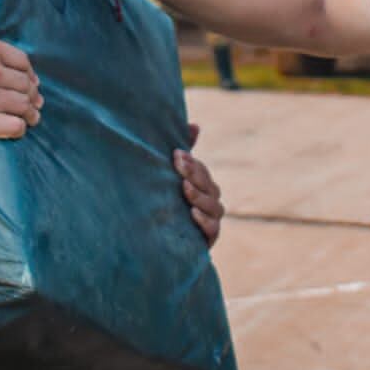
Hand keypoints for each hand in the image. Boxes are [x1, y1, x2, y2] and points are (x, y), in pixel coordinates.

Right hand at [0, 0, 41, 139]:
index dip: (28, 73)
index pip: (24, 63)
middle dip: (30, 93)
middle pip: (26, 86)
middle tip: (30, 100)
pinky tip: (15, 126)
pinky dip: (18, 128)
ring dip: (29, 113)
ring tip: (28, 115)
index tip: (27, 80)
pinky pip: (12, 128)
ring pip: (23, 107)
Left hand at [176, 122, 223, 246]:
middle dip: (194, 174)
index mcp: (203, 186)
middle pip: (209, 186)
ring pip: (213, 206)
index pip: (202, 172)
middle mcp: (210, 202)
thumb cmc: (165, 205)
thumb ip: (185, 154)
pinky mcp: (208, 239)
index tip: (175, 154)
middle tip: (178, 165)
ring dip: (199, 196)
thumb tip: (195, 125)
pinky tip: (192, 213)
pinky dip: (204, 221)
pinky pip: (212, 229)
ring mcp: (211, 221)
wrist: (156, 244)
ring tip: (184, 188)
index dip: (191, 163)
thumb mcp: (170, 178)